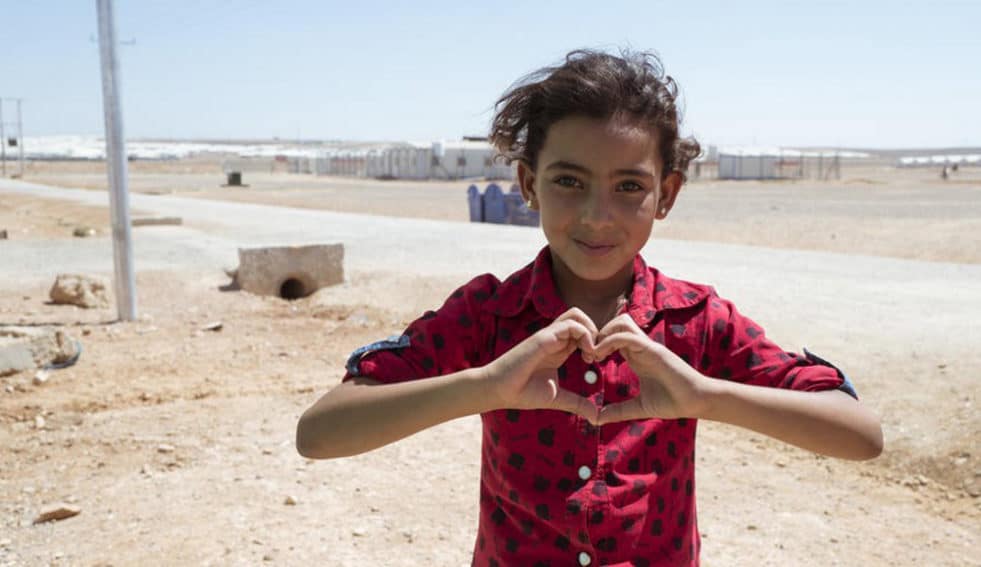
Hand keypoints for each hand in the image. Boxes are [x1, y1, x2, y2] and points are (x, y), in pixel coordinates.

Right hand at [485, 308, 598, 422]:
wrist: (500, 390)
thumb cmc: (522, 393)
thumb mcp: (557, 398)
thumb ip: (577, 403)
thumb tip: (597, 417)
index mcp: (559, 350)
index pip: (582, 332)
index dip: (595, 342)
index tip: (597, 361)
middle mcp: (555, 339)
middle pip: (581, 318)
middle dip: (596, 332)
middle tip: (597, 354)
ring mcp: (549, 336)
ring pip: (576, 315)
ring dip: (590, 330)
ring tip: (591, 352)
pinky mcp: (544, 337)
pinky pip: (570, 324)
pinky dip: (585, 335)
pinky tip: (585, 354)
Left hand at [593, 314, 711, 423]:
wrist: (696, 401)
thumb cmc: (672, 402)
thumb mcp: (638, 408)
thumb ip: (618, 411)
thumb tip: (596, 420)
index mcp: (636, 356)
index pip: (614, 336)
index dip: (597, 342)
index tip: (586, 358)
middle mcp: (641, 348)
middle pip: (616, 323)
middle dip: (598, 333)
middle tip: (587, 353)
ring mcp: (648, 347)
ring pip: (621, 323)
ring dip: (603, 334)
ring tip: (594, 354)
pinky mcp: (654, 350)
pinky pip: (628, 337)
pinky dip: (610, 341)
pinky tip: (600, 356)